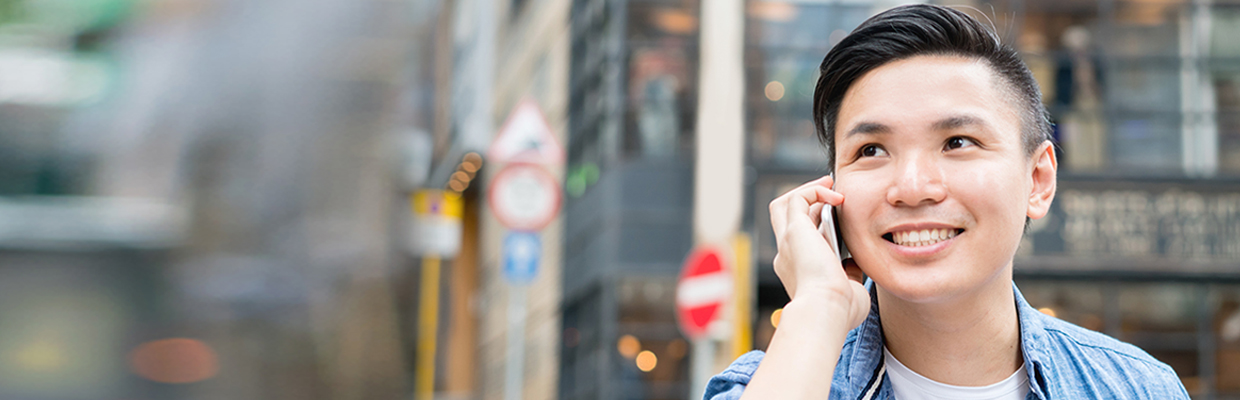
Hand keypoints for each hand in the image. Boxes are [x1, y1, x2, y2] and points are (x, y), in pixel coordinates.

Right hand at [769, 175, 869, 330]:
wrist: (828, 310)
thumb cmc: (840, 310)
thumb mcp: (847, 290)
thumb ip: (848, 275)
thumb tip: (853, 265)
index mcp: (797, 270)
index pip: (800, 239)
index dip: (814, 223)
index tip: (836, 217)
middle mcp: (786, 254)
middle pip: (783, 217)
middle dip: (804, 200)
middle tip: (828, 191)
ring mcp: (787, 242)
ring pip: (784, 204)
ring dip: (807, 190)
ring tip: (829, 184)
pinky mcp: (795, 230)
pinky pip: (799, 198)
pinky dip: (816, 191)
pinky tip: (836, 195)